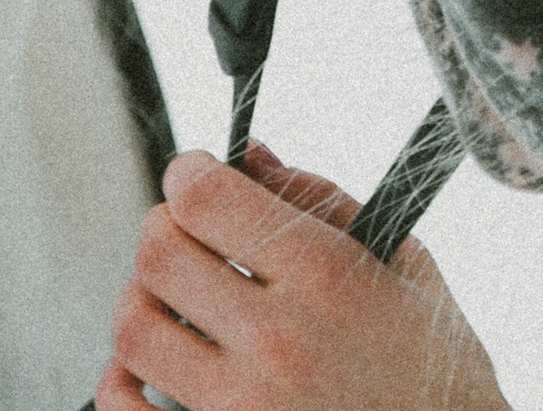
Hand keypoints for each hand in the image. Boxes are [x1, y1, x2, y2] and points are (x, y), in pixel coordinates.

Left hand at [96, 143, 509, 410]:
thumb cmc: (427, 355)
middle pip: (158, 256)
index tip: (194, 170)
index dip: (189, 172)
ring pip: (132, 329)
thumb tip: (247, 156)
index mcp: (327, 276)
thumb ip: (320, 199)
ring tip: (169, 291)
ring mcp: (239, 406)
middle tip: (180, 224)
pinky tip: (143, 363)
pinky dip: (116, 379)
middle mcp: (276, 339)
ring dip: (139, 295)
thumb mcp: (400, 257)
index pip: (209, 201)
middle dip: (161, 224)